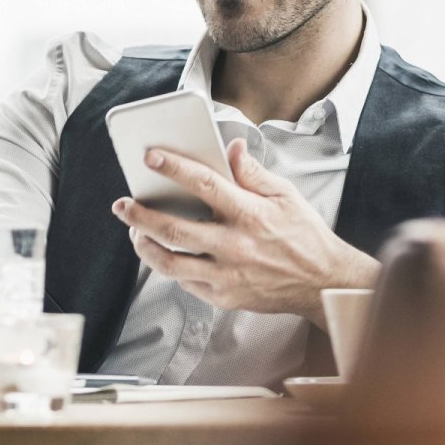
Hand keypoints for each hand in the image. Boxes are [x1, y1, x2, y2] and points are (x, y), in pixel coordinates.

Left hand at [111, 138, 378, 325]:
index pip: (205, 185)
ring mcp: (227, 275)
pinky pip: (185, 282)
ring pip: (171, 264)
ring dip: (145, 247)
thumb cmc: (304, 236)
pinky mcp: (224, 297)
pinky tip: (163, 254)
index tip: (151, 158)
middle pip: (175, 230)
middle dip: (141, 215)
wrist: (322, 283)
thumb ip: (253, 172)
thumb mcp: (285, 195)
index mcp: (250, 215)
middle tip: (122, 205)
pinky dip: (169, 267)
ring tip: (135, 233)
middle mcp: (235, 246)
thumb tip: (231, 148)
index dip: (174, 168)